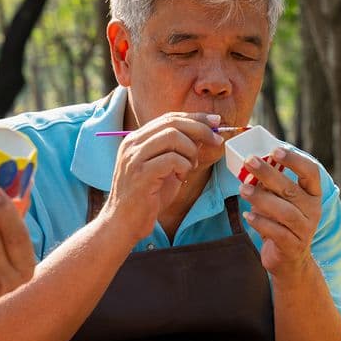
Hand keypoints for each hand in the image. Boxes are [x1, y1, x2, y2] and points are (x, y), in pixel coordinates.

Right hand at [102, 112, 222, 240]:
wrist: (124, 223)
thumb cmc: (147, 197)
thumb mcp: (165, 168)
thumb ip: (179, 150)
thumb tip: (203, 133)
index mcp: (137, 139)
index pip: (168, 117)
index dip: (195, 117)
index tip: (215, 121)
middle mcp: (132, 144)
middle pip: (172, 123)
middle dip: (200, 129)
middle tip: (216, 140)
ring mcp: (134, 158)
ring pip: (173, 137)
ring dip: (191, 151)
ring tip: (190, 167)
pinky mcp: (140, 174)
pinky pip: (172, 159)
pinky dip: (184, 166)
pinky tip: (181, 177)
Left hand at [239, 148, 322, 277]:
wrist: (289, 261)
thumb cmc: (282, 224)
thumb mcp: (280, 202)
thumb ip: (271, 186)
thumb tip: (251, 163)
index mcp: (312, 195)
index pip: (311, 172)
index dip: (295, 160)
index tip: (276, 151)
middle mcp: (313, 210)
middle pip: (292, 189)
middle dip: (269, 174)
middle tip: (249, 162)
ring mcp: (304, 229)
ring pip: (285, 211)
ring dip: (262, 198)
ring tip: (242, 189)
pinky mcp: (293, 246)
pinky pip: (277, 232)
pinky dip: (261, 223)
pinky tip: (248, 216)